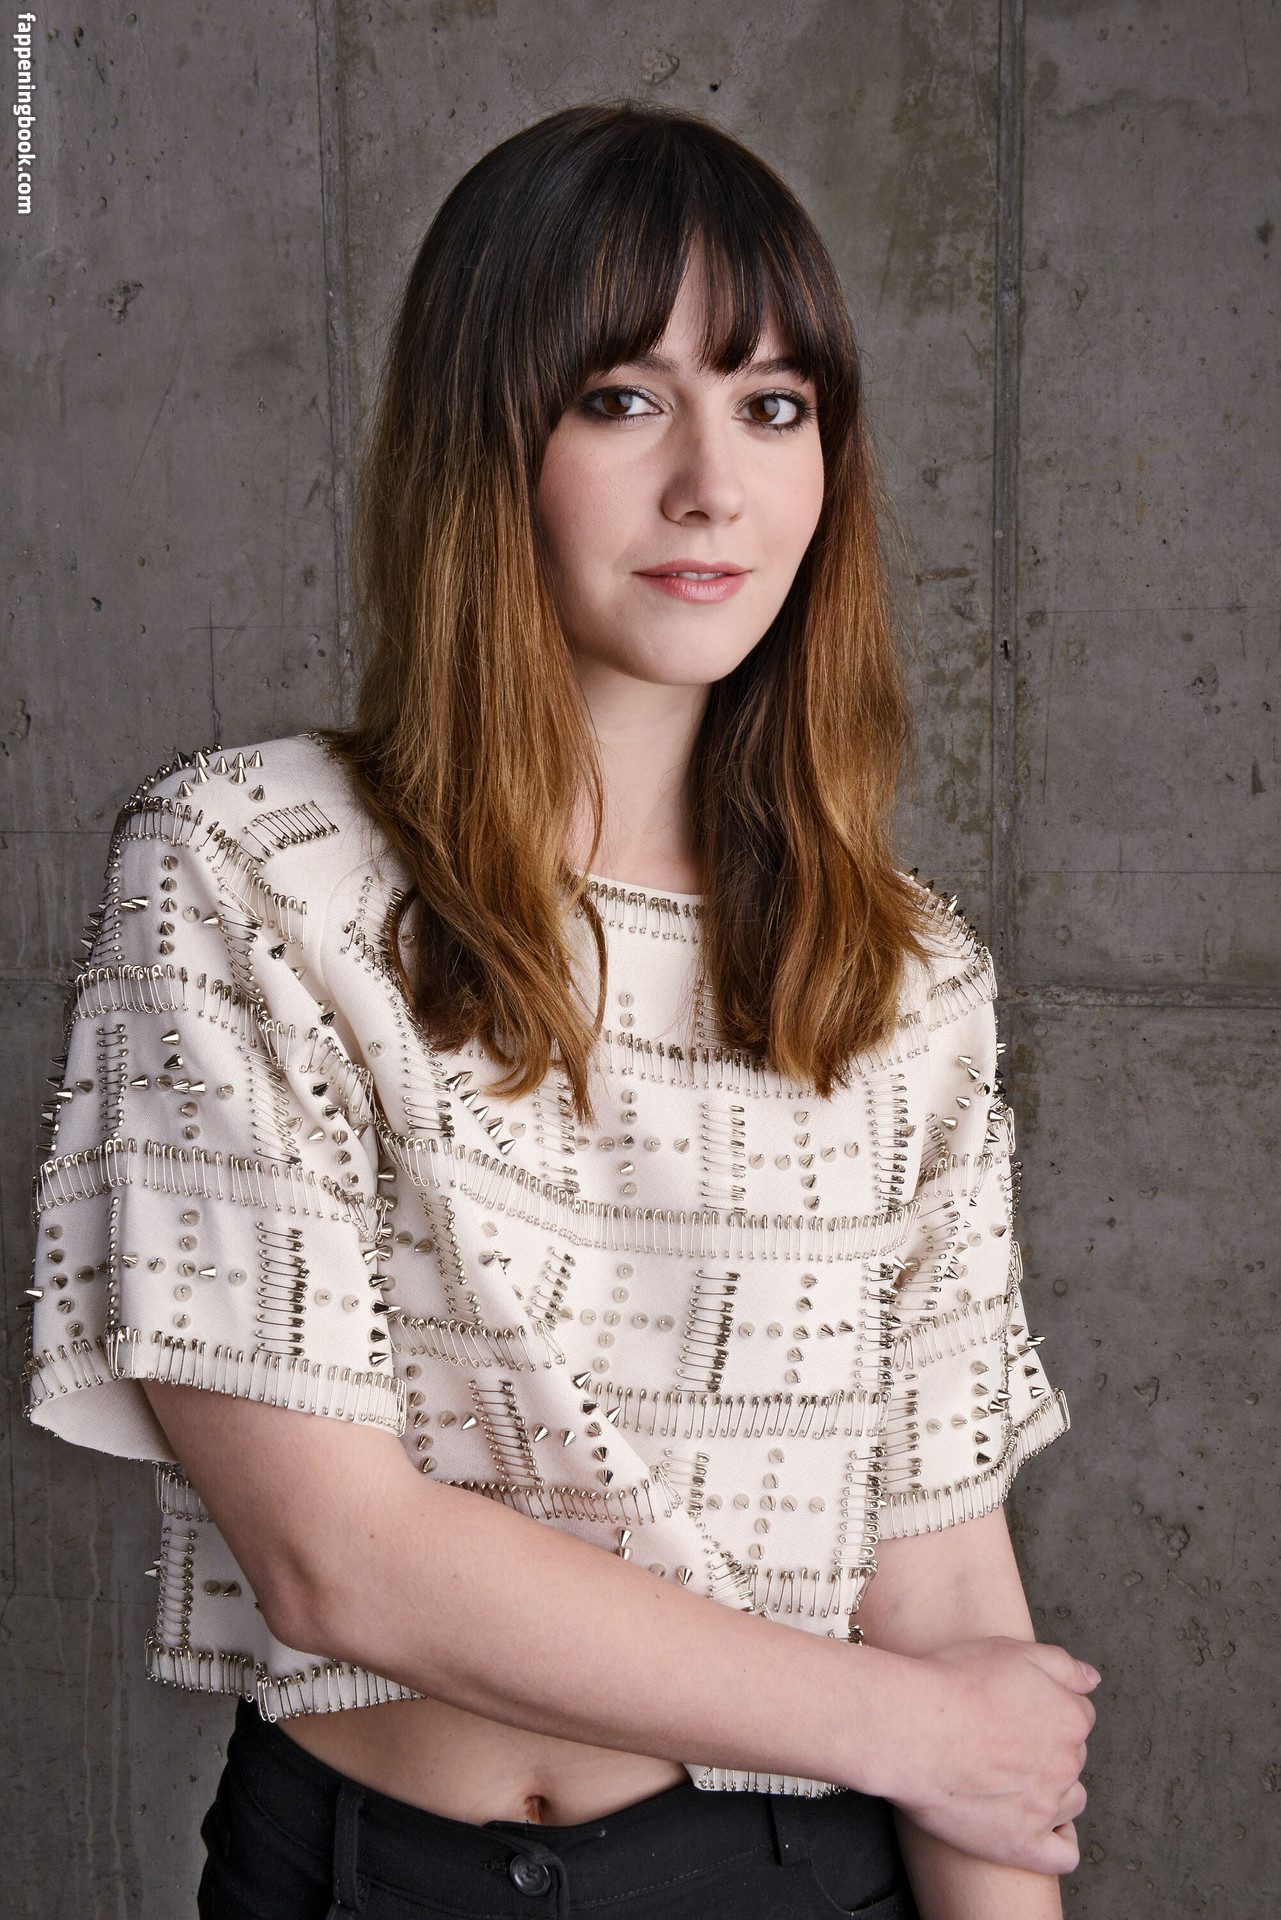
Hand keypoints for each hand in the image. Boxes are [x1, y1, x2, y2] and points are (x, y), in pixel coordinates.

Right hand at [882, 1637, 1098, 1875]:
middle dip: (1046, 1748)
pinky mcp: (1022, 1844)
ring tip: (1011, 1779)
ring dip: (1052, 1791)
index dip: (1046, 1710)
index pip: (1077, 1716)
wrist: (912, 1728)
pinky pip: (1062, 1854)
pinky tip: (1037, 1826)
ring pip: (1070, 1801)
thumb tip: (1091, 1680)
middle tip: (1003, 1739)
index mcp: (1068, 1718)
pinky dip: (1057, 1841)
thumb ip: (1062, 1664)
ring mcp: (1046, 1807)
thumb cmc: (954, 1683)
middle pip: (1071, 1757)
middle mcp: (1066, 1764)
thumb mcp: (1012, 1649)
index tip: (1016, 1710)